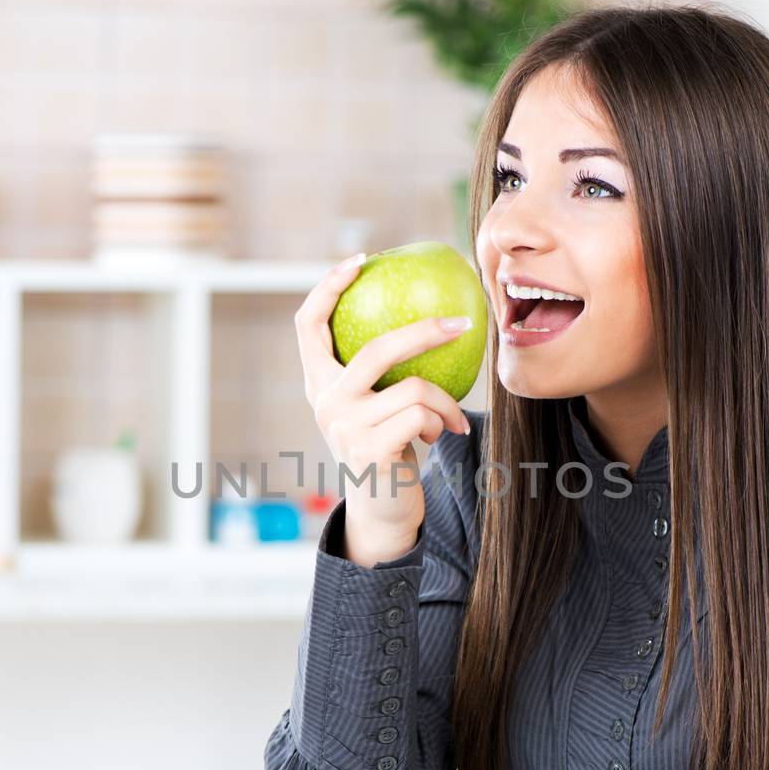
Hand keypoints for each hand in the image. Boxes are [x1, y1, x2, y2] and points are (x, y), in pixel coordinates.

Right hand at [295, 253, 472, 547]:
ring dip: (445, 403)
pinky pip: (422, 416)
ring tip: (452, 418)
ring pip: (414, 388)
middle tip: (460, 324)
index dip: (327, 287)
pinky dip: (443, 422)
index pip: (307, 324)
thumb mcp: (374, 406)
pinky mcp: (369, 450)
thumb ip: (381, 371)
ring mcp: (344, 426)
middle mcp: (324, 401)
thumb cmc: (387, 446)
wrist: (382, 509)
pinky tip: (446, 435)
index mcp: (318, 383)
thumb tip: (428, 314)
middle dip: (425, 332)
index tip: (360, 260)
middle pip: (376, 349)